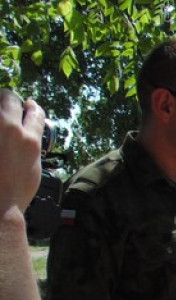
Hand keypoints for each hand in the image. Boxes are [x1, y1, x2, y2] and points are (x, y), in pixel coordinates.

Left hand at [0, 90, 43, 213]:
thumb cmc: (15, 192)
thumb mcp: (33, 168)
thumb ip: (32, 147)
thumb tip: (29, 137)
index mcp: (29, 140)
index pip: (34, 112)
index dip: (32, 108)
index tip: (28, 106)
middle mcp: (9, 129)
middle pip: (8, 98)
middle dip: (8, 100)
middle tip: (6, 105)